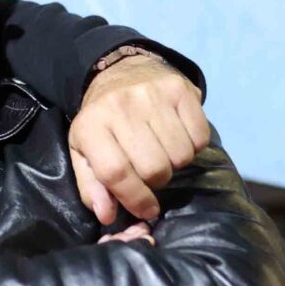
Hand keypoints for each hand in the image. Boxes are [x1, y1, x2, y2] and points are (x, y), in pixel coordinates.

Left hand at [68, 54, 209, 226]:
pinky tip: (177, 136)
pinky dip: (193, 145)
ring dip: (175, 163)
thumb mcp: (84, 151)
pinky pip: (200, 137)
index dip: (134, 198)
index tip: (147, 209)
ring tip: (162, 151)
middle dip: (156, 180)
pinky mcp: (179, 89)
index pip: (116, 172)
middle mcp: (120, 107)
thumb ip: (92, 186)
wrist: (121, 71)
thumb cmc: (102, 121)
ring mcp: (152, 95)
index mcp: (91, 126)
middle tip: (150, 171)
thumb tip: (108, 215)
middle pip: (154, 168)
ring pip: (180, 156)